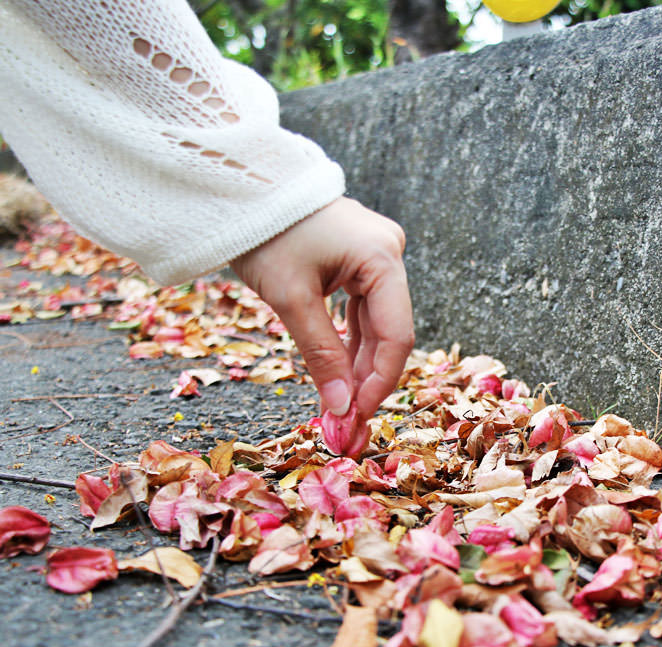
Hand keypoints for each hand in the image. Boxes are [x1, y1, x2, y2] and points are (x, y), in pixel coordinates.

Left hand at [231, 197, 414, 453]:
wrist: (241, 185)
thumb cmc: (265, 233)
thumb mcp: (290, 298)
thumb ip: (321, 354)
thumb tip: (341, 408)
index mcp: (382, 258)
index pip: (396, 335)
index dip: (380, 381)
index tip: (356, 417)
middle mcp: (389, 254)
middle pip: (387, 331)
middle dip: (366, 378)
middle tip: (344, 421)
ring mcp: (375, 255)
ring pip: (374, 323)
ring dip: (356, 364)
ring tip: (338, 404)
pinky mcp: (357, 259)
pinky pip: (360, 309)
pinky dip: (347, 341)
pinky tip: (337, 373)